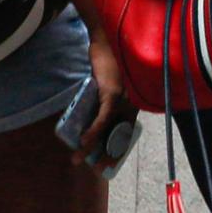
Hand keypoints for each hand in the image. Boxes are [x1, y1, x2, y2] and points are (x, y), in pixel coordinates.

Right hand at [78, 33, 130, 167]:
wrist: (105, 42)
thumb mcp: (108, 86)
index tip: (108, 164)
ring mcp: (123, 99)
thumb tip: (93, 117)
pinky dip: (92, 132)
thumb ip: (106, 101)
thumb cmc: (107, 63)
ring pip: (108, 131)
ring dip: (91, 148)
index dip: (117, 151)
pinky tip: (83, 142)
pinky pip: (103, 118)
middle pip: (120, 137)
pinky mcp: (112, 93)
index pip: (126, 134)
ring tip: (79, 160)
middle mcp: (132, 104)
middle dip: (108, 156)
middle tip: (97, 170)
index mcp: (132, 104)